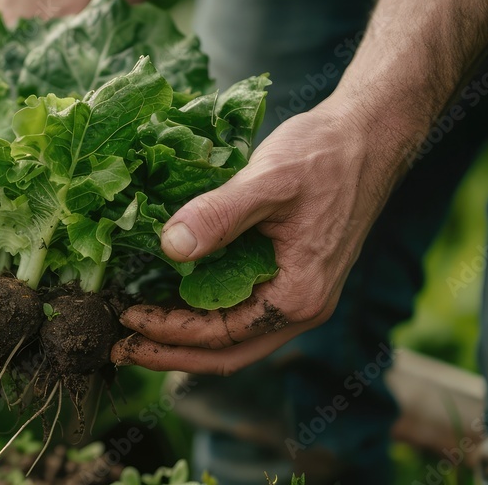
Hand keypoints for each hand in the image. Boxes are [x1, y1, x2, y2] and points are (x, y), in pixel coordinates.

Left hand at [110, 100, 404, 374]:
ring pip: (234, 337)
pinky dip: (204, 312)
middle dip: (170, 353)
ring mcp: (299, 294)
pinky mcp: (292, 276)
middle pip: (226, 353)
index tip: (125, 315)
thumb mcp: (267, 180)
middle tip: (118, 346)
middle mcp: (302, 307)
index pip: (221, 336)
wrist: (369, 135)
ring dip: (184, 337)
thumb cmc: (324, 154)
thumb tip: (169, 247)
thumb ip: (219, 215)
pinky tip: (171, 296)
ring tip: (136, 328)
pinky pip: (242, 310)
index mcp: (298, 295)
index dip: (168, 332)